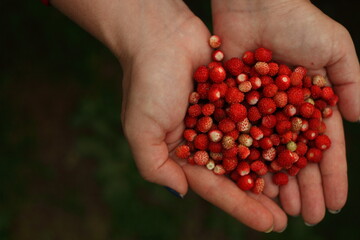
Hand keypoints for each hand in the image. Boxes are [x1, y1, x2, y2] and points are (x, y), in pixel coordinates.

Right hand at [120, 2, 285, 232]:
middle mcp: (203, 138)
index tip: (268, 225)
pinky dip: (274, 133)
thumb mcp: (140, 130)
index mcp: (182, 152)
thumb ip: (155, 166)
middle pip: (236, 173)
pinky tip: (295, 148)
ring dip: (271, 170)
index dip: (240, 206)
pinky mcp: (234, 96)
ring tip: (295, 192)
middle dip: (259, 197)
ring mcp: (220, 117)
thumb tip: (181, 193)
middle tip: (285, 220)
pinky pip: (257, 118)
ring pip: (251, 149)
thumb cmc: (146, 82)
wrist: (160, 35)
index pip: (213, 186)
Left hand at [212, 0, 359, 226]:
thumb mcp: (335, 47)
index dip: (331, 176)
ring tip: (282, 210)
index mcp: (311, 102)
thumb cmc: (297, 20)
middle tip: (308, 217)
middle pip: (296, 157)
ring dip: (277, 183)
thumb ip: (352, 80)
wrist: (254, 3)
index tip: (335, 204)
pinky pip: (241, 139)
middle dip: (304, 187)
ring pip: (268, 155)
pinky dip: (247, 162)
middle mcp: (285, 112)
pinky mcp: (234, 105)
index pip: (325, 147)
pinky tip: (252, 185)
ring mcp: (259, 111)